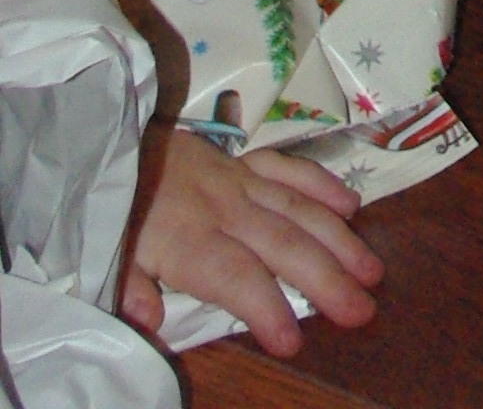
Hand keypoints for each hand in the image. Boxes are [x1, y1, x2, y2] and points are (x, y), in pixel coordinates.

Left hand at [121, 124, 382, 361]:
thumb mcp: (109, 254)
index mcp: (190, 241)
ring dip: (340, 240)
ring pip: (300, 209)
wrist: (116, 140)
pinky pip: (291, 168)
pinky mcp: (246, 161)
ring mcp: (242, 181)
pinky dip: (323, 184)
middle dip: (327, 281)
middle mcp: (226, 210)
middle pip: (284, 246)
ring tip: (372, 271)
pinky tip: (352, 205)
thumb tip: (152, 324)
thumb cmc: (117, 209)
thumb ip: (131, 289)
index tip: (292, 341)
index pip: (236, 279)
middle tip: (362, 311)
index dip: (266, 309)